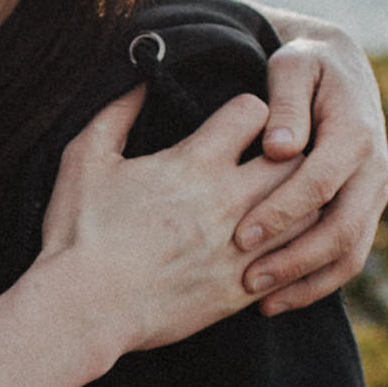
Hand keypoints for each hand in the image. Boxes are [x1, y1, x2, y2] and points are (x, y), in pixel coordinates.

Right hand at [32, 86, 292, 363]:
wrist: (83, 309)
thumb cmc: (79, 232)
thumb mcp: (85, 159)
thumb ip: (116, 112)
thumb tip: (140, 77)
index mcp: (195, 163)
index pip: (256, 111)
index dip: (251, 110)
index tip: (241, 124)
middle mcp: (229, 201)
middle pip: (297, 159)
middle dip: (291, 153)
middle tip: (273, 160)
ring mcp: (242, 248)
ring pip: (308, 212)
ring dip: (299, 202)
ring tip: (282, 202)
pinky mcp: (242, 290)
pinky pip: (295, 263)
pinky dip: (295, 250)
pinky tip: (277, 246)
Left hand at [237, 11, 387, 312]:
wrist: (342, 69)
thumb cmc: (305, 65)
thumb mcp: (293, 66)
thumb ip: (286, 101)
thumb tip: (282, 147)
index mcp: (355, 133)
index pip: (320, 184)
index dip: (280, 213)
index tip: (239, 236)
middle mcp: (373, 168)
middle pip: (342, 229)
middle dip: (294, 261)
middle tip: (246, 283)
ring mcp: (373, 194)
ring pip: (351, 253)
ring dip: (307, 282)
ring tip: (261, 304)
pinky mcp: (365, 211)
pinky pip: (349, 257)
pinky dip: (317, 283)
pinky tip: (279, 299)